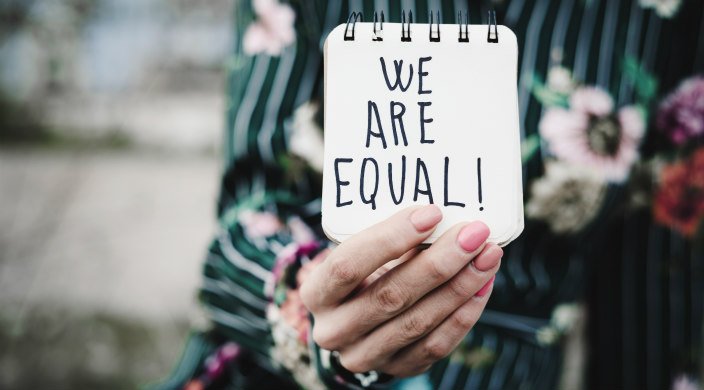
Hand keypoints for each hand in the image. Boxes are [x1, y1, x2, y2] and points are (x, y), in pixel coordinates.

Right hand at [299, 205, 501, 376]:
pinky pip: (435, 345)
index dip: (390, 238)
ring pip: (417, 323)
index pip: (347, 265)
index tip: (432, 213)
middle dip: (439, 262)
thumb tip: (442, 215)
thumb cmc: (363, 275)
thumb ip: (392, 240)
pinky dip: (465, 314)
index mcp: (317, 293)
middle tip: (475, 233)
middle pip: (390, 296)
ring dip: (461, 286)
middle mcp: (334, 330)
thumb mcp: (361, 254)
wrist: (357, 323)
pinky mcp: (396, 369)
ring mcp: (365, 355)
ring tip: (488, 256)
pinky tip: (483, 286)